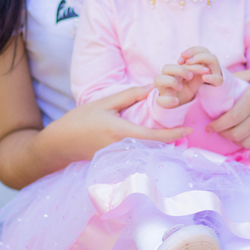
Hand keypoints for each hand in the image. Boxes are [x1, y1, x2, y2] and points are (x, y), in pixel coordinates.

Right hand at [42, 85, 190, 163]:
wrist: (60, 143)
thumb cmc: (80, 120)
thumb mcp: (105, 103)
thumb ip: (129, 96)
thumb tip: (153, 87)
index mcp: (121, 132)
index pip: (154, 136)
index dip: (173, 134)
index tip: (188, 130)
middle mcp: (123, 148)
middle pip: (155, 148)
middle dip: (172, 142)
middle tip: (187, 132)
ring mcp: (120, 158)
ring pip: (148, 154)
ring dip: (163, 147)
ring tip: (177, 137)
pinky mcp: (116, 162)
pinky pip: (139, 157)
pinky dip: (151, 150)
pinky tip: (157, 143)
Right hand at [154, 47, 220, 107]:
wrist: (177, 105)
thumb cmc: (184, 91)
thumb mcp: (193, 83)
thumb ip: (198, 76)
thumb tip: (207, 69)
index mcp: (174, 72)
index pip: (181, 64)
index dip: (194, 65)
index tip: (206, 70)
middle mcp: (166, 78)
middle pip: (166, 67)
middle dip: (180, 70)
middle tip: (190, 76)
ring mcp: (162, 89)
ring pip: (159, 79)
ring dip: (172, 81)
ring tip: (181, 87)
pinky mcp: (161, 101)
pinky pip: (160, 100)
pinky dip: (169, 100)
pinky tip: (176, 101)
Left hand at [205, 55, 249, 148]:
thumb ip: (240, 78)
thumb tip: (217, 82)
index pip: (234, 116)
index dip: (219, 124)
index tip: (210, 126)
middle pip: (240, 132)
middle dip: (224, 134)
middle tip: (217, 130)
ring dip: (236, 140)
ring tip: (230, 133)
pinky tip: (245, 136)